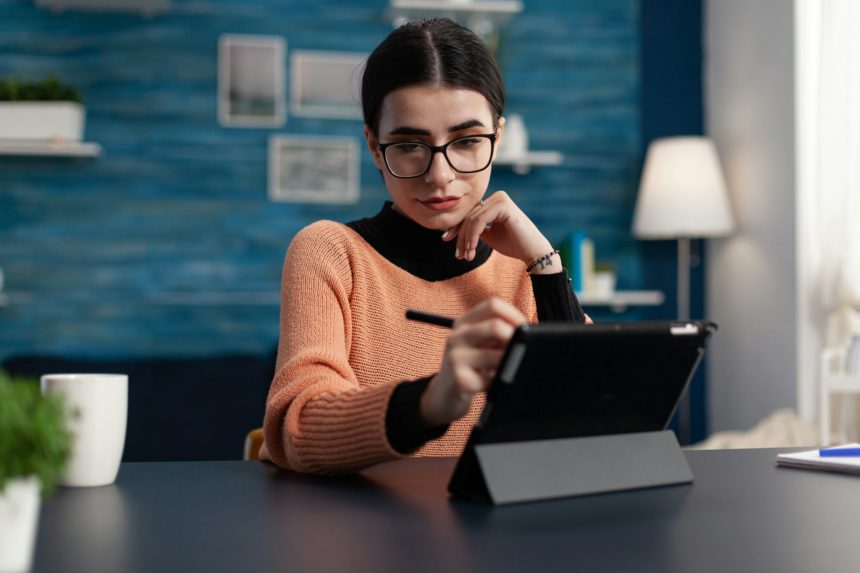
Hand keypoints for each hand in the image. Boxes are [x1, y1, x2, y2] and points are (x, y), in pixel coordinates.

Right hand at [419, 299, 526, 426]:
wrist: (444, 396)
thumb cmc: (469, 367)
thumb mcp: (479, 344)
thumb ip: (498, 333)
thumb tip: (525, 331)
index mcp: (463, 323)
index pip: (493, 305)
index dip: (514, 315)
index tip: (524, 329)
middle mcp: (457, 337)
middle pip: (496, 326)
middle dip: (515, 339)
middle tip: (520, 351)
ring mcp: (455, 358)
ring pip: (497, 356)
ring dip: (509, 364)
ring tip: (505, 370)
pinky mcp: (459, 380)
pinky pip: (492, 379)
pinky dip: (499, 382)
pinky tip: (493, 384)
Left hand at [443, 191, 559, 272]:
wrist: (533, 253)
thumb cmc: (513, 245)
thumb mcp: (488, 235)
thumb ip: (475, 229)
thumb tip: (455, 229)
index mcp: (494, 201)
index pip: (470, 213)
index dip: (457, 228)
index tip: (446, 240)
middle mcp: (497, 196)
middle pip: (469, 216)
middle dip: (461, 237)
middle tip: (458, 255)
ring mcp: (501, 199)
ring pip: (472, 220)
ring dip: (466, 240)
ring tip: (465, 256)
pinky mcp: (503, 205)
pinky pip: (479, 221)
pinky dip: (472, 237)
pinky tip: (471, 249)